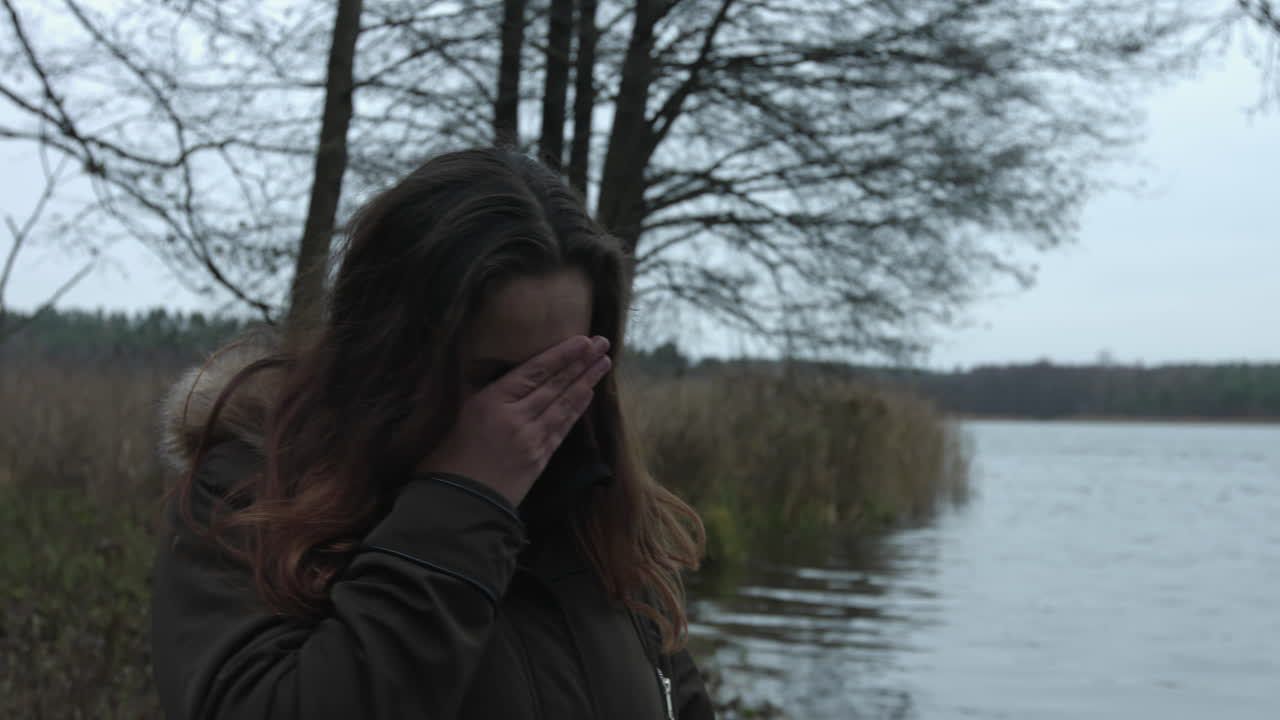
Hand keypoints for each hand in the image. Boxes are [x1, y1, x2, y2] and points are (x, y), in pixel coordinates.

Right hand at [418, 335, 611, 505]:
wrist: (458, 506)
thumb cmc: (447, 462)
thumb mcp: (458, 417)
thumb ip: (481, 395)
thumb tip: (499, 377)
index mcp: (490, 402)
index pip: (534, 371)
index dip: (560, 355)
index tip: (582, 340)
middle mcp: (515, 417)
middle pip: (554, 384)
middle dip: (581, 362)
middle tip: (603, 343)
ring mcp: (531, 439)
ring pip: (563, 404)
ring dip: (586, 382)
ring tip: (604, 363)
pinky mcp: (540, 459)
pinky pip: (562, 428)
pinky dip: (576, 409)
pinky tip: (588, 395)